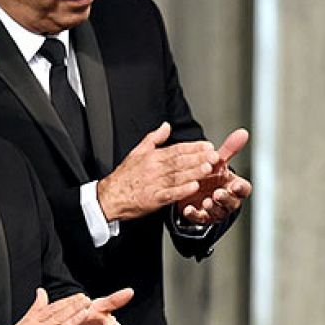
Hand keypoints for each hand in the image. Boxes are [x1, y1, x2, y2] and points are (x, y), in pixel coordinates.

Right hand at [0, 288, 84, 324]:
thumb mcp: (23, 323)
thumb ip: (36, 308)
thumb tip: (41, 292)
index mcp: (32, 322)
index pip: (53, 309)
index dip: (68, 302)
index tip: (80, 296)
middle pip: (58, 317)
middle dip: (74, 308)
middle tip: (87, 300)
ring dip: (73, 322)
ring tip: (85, 314)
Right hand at [96, 122, 218, 222]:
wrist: (110, 196)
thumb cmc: (125, 176)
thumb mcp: (137, 151)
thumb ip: (154, 138)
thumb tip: (166, 126)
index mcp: (153, 157)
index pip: (177, 149)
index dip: (193, 147)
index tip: (208, 146)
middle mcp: (155, 168)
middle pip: (180, 161)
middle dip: (199, 158)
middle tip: (214, 156)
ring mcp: (154, 184)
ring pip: (178, 176)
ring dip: (194, 172)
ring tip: (209, 168)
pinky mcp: (153, 199)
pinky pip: (170, 194)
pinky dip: (182, 190)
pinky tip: (193, 187)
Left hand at [177, 128, 252, 225]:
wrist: (194, 188)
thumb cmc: (211, 175)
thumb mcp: (219, 161)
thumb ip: (230, 149)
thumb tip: (243, 132)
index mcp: (234, 186)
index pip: (244, 189)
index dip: (241, 188)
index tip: (234, 184)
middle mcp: (227, 200)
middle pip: (233, 203)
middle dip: (226, 199)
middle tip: (218, 193)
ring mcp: (215, 210)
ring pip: (218, 212)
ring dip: (213, 207)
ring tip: (206, 200)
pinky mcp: (202, 217)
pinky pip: (200, 218)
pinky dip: (195, 214)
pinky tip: (189, 209)